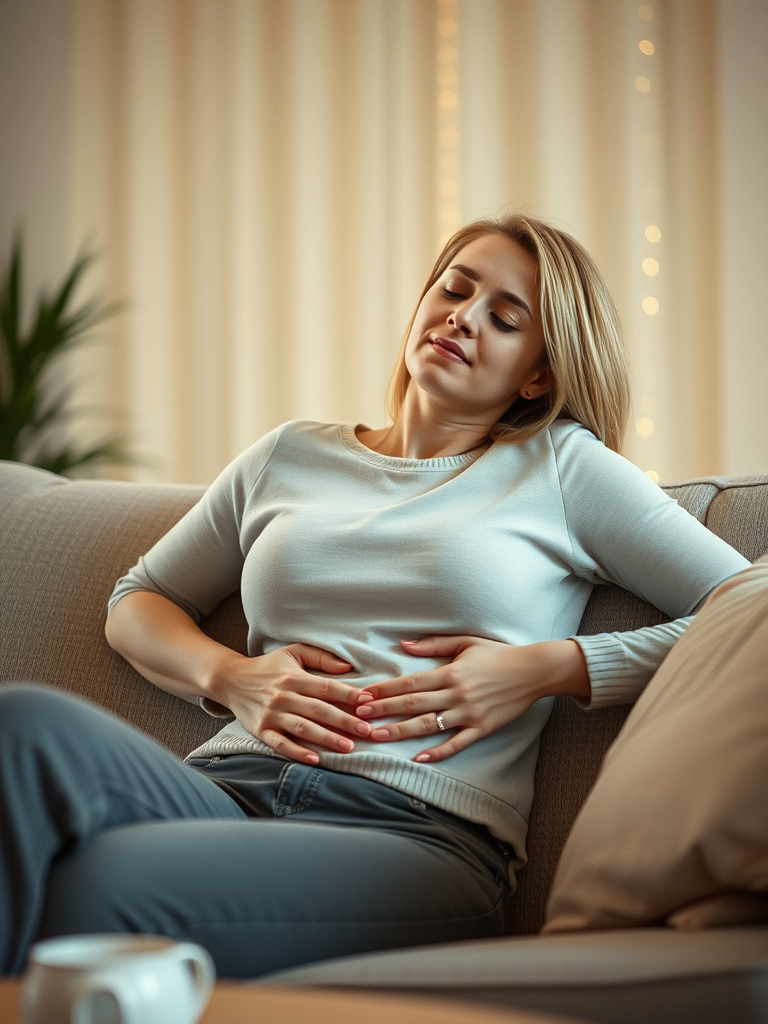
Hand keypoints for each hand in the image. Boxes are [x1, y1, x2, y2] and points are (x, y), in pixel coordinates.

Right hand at [211, 644, 373, 764]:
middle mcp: (283, 696)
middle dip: (345, 721)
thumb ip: (321, 657)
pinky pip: (280, 744)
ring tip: (349, 747)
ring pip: (303, 728)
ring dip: (327, 738)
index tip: (369, 702)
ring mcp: (272, 715)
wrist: (231, 680)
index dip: (349, 694)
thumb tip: (348, 666)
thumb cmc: (268, 667)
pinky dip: (297, 752)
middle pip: (319, 710)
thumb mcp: (293, 653)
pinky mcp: (261, 730)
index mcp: (294, 677)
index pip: (326, 687)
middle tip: (367, 730)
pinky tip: (314, 758)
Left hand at [355, 636, 588, 761]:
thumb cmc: (498, 654)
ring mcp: (469, 714)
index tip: (364, 694)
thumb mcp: (465, 642)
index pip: (410, 682)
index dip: (385, 689)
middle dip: (384, 710)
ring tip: (377, 736)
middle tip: (360, 716)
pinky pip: (456, 743)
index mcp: (450, 672)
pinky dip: (437, 752)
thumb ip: (433, 645)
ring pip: (429, 725)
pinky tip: (418, 758)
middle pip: (413, 704)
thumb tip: (403, 645)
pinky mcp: (482, 728)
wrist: (533, 671)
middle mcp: (457, 694)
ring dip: (401, 731)